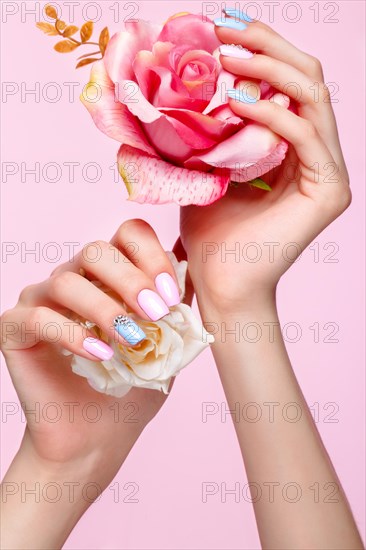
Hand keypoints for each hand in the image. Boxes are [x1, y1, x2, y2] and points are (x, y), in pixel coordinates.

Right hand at [1, 219, 179, 478]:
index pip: (128, 234)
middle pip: (96, 250)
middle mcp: (74, 278)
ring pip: (65, 280)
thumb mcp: (168, 341)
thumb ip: (178, 302)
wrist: (99, 436)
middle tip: (154, 313)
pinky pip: (37, 317)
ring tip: (130, 340)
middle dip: (131, 279)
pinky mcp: (16, 330)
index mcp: (110, 275)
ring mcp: (41, 301)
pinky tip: (100, 356)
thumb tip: (199, 261)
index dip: (151, 255)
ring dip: (104, 308)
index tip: (171, 293)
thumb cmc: (133, 387)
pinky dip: (72, 334)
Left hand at [180, 17, 350, 312]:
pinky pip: (304, 135)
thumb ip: (214, 133)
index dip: (261, 50)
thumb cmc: (212, 236)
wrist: (220, 285)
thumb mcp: (208, 170)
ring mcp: (328, 173)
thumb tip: (193, 89)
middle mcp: (318, 156)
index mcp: (294, 151)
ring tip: (228, 57)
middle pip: (307, 80)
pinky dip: (272, 113)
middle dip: (267, 46)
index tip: (221, 29)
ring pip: (312, 98)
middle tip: (225, 29)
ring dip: (269, 69)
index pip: (289, 85)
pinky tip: (237, 101)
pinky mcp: (328, 191)